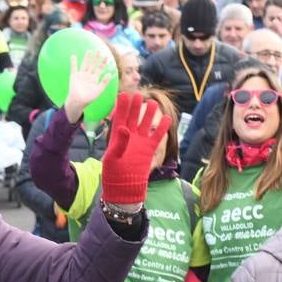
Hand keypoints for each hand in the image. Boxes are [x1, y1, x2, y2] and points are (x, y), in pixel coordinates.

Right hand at [63, 50, 113, 124]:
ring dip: (86, 58)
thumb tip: (110, 73)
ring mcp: (81, 75)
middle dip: (95, 58)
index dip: (103, 63)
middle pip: (92, 64)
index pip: (100, 68)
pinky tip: (73, 56)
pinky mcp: (74, 76)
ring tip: (89, 51)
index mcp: (94, 78)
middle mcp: (88, 75)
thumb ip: (104, 82)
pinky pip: (74, 68)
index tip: (106, 56)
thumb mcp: (99, 90)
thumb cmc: (89, 98)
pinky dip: (73, 62)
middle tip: (98, 51)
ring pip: (84, 64)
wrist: (78, 102)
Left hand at [98, 91, 169, 206]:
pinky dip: (162, 128)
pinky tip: (168, 118)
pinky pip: (157, 136)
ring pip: (146, 124)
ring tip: (153, 103)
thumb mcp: (113, 158)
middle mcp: (129, 137)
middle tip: (139, 95)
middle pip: (133, 117)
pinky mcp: (149, 149)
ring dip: (149, 114)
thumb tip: (124, 128)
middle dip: (135, 107)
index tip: (124, 94)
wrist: (125, 188)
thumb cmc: (114, 174)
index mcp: (117, 137)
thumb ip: (119, 143)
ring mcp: (140, 142)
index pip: (119, 118)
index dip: (121, 106)